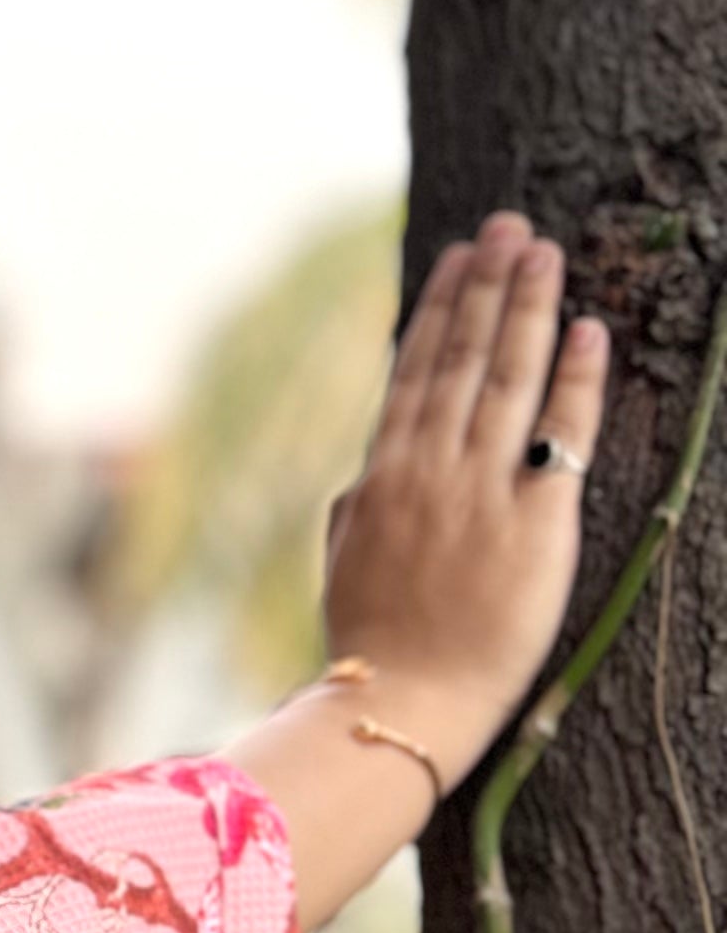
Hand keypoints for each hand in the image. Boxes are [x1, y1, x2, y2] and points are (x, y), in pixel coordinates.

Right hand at [225, 213, 608, 932]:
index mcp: (382, 477)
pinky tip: (588, 330)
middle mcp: (431, 470)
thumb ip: (357, 508)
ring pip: (508, 379)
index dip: (440, 308)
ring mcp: (482, 492)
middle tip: (512, 226)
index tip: (460, 258)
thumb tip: (366, 474)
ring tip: (545, 252)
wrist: (405, 706)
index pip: (416, 371)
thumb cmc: (371, 645)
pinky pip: (562, 436)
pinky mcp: (535, 524)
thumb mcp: (344, 565)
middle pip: (464, 358)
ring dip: (528, 309)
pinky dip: (576, 379)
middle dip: (489, 286)